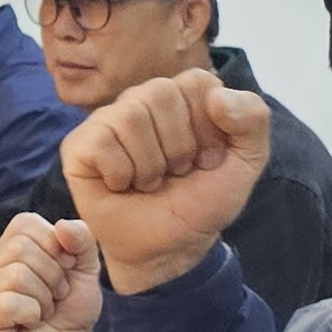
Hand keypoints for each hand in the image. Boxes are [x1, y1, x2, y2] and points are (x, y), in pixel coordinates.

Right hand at [0, 215, 101, 331]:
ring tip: (43, 312)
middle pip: (20, 248)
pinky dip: (32, 314)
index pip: (25, 224)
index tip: (63, 272)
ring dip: (44, 298)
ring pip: (16, 275)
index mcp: (8, 250)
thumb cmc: (70, 311)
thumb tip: (63, 225)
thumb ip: (82, 241)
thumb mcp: (85, 270)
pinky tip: (30, 324)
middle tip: (54, 298)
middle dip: (52, 275)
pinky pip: (9, 303)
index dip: (55, 246)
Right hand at [59, 71, 273, 295]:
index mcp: (181, 96)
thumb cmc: (200, 203)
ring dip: (150, 165)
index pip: (196, 82)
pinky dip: (120, 173)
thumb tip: (217, 97)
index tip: (206, 161)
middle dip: (178, 147)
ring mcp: (107, 120)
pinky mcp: (78, 146)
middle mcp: (142, 100)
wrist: (169, 249)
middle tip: (177, 174)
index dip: (207, 128)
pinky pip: (101, 141)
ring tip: (150, 183)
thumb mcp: (246, 162)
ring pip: (130, 116)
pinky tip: (122, 185)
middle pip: (160, 93)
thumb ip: (252, 120)